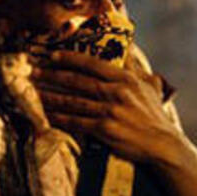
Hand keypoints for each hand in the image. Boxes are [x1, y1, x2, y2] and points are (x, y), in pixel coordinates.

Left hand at [33, 51, 184, 164]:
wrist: (162, 144)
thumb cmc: (155, 116)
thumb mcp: (150, 86)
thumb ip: (136, 69)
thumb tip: (129, 51)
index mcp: (126, 79)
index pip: (92, 64)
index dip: (70, 58)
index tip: (53, 55)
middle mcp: (116, 92)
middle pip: (77, 81)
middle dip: (52, 75)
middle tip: (34, 71)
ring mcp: (110, 111)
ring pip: (72, 101)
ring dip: (50, 96)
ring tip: (34, 92)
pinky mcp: (104, 130)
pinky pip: (75, 122)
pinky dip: (58, 118)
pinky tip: (46, 116)